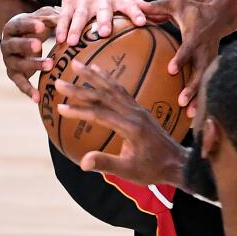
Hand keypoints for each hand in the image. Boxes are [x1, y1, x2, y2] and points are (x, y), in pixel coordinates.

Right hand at [1, 7, 59, 100]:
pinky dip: (28, 90)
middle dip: (26, 45)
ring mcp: (9, 60)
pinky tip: (37, 97)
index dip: (29, 26)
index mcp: (12, 27)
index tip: (42, 26)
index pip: (19, 25)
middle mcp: (6, 44)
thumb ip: (53, 19)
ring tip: (49, 64)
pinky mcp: (14, 74)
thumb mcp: (44, 18)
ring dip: (33, 65)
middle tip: (39, 45)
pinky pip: (20, 83)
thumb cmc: (37, 26)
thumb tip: (66, 19)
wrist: (25, 39)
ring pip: (18, 64)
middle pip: (14, 45)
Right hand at [57, 0, 146, 45]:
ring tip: (74, 42)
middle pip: (103, 10)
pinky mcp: (68, 4)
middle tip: (105, 33)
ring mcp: (83, 1)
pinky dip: (62, 28)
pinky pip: (64, 18)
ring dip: (76, 29)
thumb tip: (160, 17)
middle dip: (104, 20)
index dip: (135, 12)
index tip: (142, 22)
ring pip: (80, 15)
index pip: (129, 4)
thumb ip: (138, 7)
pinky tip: (60, 40)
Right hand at [57, 61, 187, 186]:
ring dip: (93, 76)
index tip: (60, 108)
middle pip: (103, 96)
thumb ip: (106, 164)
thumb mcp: (128, 171)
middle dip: (80, 88)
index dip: (79, 111)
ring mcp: (137, 109)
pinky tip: (99, 72)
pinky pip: (121, 90)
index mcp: (130, 127)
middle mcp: (134, 113)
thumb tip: (82, 162)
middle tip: (59, 82)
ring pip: (112, 88)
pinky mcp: (139, 109)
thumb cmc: (153, 169)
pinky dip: (107, 80)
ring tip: (78, 64)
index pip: (100, 114)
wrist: (177, 162)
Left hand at [142, 0, 225, 115]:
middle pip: (201, 71)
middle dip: (193, 87)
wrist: (221, 13)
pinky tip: (194, 116)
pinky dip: (203, 99)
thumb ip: (156, 6)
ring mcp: (210, 59)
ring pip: (206, 82)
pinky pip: (208, 84)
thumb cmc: (193, 8)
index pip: (188, 48)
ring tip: (190, 115)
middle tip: (182, 101)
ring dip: (199, 99)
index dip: (181, 59)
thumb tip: (136, 3)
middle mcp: (205, 50)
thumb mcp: (175, 3)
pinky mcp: (212, 66)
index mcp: (195, 35)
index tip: (172, 70)